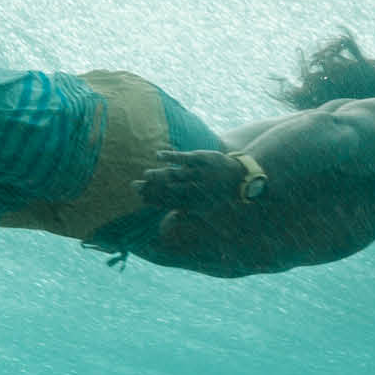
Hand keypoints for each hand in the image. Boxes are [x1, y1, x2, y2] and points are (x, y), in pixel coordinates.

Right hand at [133, 149, 257, 211]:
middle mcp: (196, 188)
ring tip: (146, 174)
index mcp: (195, 202)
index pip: (169, 202)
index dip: (154, 200)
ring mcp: (199, 173)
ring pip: (175, 175)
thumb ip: (187, 211)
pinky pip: (184, 157)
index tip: (140, 198)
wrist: (240, 176)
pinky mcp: (202, 159)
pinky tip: (158, 155)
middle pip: (169, 189)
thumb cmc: (219, 193)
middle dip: (152, 188)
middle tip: (134, 186)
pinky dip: (170, 156)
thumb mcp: (206, 207)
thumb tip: (171, 219)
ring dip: (159, 175)